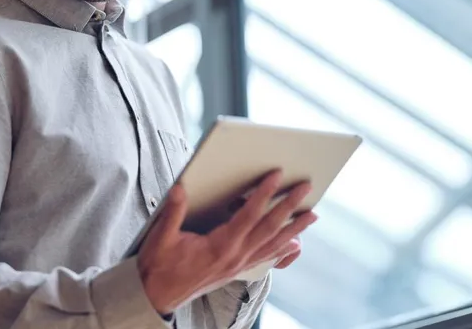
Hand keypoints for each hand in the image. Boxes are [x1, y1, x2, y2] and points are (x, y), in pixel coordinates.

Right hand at [136, 170, 316, 314]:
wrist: (159, 294)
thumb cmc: (161, 266)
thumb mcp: (162, 237)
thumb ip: (173, 212)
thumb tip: (179, 189)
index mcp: (219, 246)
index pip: (248, 215)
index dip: (264, 194)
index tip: (276, 177)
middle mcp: (235, 256)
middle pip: (269, 228)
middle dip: (289, 206)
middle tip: (305, 188)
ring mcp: (238, 265)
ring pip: (273, 244)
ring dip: (294, 229)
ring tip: (312, 215)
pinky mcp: (237, 270)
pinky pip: (266, 257)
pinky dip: (283, 249)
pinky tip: (294, 244)